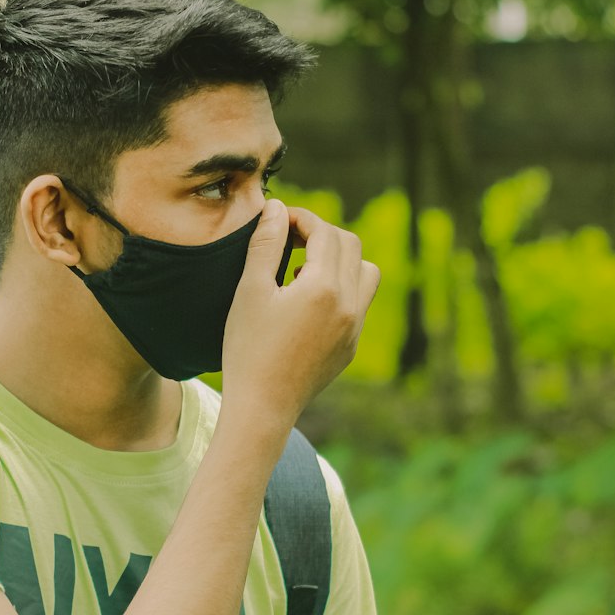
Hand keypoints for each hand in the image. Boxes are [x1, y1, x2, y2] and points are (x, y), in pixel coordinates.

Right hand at [221, 199, 379, 430]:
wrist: (262, 407)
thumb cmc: (248, 348)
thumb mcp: (249, 290)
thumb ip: (266, 243)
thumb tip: (278, 207)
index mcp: (324, 287)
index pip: (324, 232)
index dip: (301, 218)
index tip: (278, 220)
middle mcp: (349, 304)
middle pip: (350, 245)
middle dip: (321, 234)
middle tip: (288, 240)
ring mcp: (355, 327)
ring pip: (366, 272)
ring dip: (339, 259)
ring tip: (304, 269)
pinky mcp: (351, 346)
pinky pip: (360, 302)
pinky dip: (341, 287)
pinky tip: (306, 301)